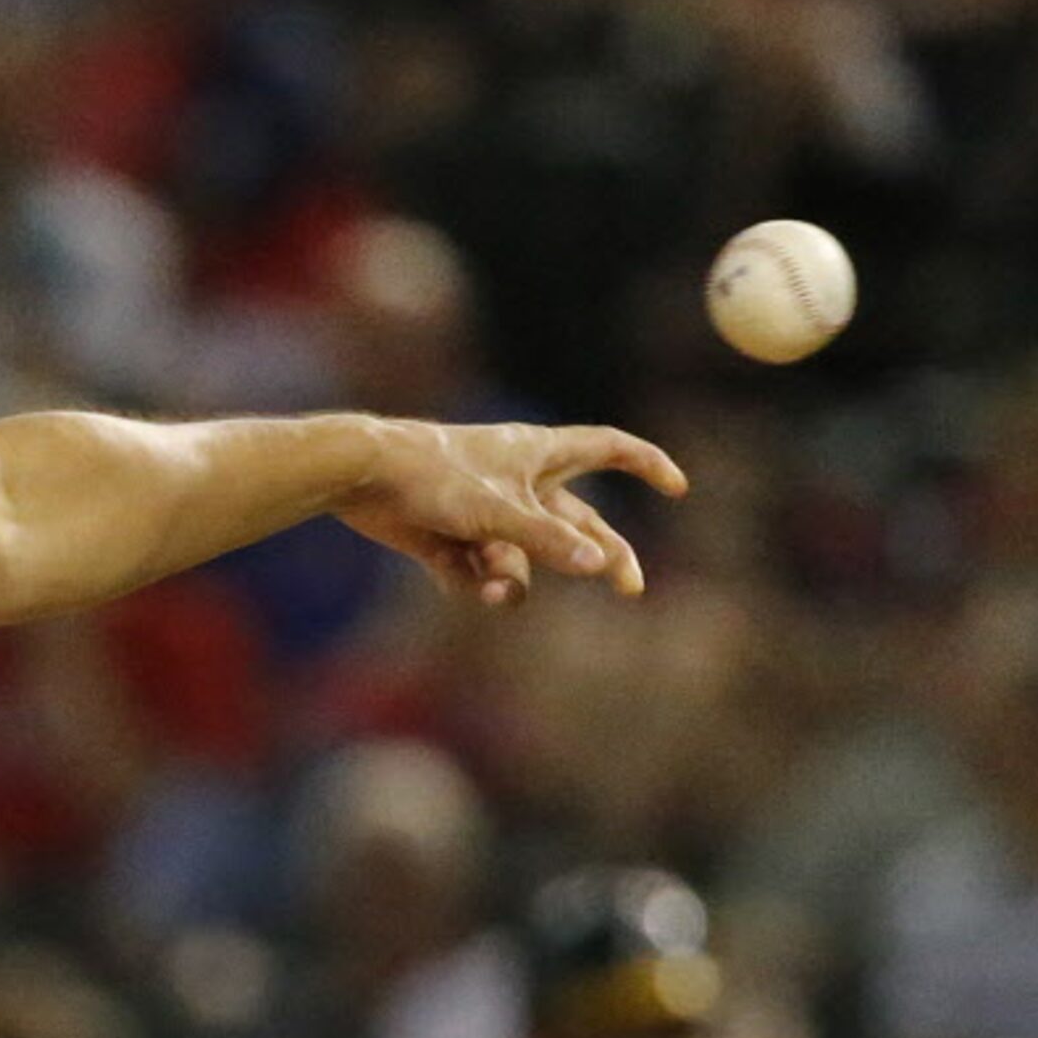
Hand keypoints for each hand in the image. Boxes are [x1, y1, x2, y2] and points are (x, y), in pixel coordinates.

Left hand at [339, 421, 688, 605]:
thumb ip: (550, 540)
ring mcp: (484, 513)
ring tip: (494, 582)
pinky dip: (473, 582)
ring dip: (514, 578)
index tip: (676, 486)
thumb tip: (599, 565)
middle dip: (601, 554)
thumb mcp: (501, 511)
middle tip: (632, 588)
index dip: (645, 464)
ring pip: (522, 559)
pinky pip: (478, 574)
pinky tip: (459, 578)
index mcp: (540, 455)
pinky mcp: (449, 539)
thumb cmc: (435, 477)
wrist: (361, 476)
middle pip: (577, 523)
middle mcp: (518, 482)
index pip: (609, 449)